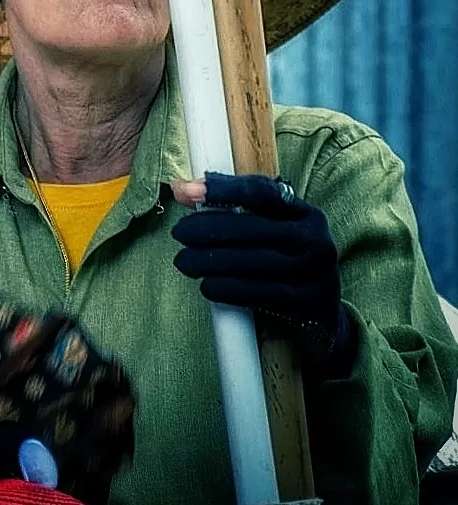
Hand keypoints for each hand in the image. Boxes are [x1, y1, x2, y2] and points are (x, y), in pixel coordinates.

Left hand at [171, 172, 356, 377]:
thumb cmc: (286, 261)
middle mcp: (316, 239)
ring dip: (212, 261)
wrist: (323, 316)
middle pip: (254, 228)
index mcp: (306, 213)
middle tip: (179, 232)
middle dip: (209, 229)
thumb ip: (232, 207)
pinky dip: (229, 289)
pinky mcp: (307, 305)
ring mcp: (316, 273)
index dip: (224, 188)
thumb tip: (182, 190)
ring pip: (254, 262)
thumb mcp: (272, 231)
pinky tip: (207, 286)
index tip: (189, 191)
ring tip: (184, 261)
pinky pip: (261, 294)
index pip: (262, 192)